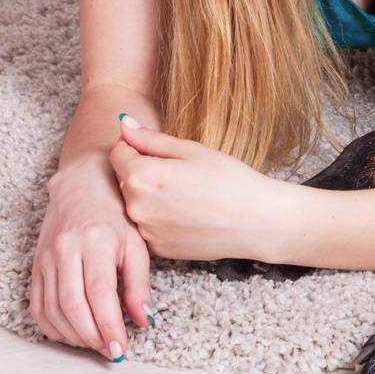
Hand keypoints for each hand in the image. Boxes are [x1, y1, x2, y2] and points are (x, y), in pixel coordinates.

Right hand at [30, 154, 153, 360]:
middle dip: (91, 336)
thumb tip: (144, 320)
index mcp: (96, 241)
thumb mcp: (137, 242)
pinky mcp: (35, 264)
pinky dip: (52, 326)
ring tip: (95, 344)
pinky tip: (71, 333)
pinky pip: (37, 304)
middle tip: (109, 352)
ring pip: (52, 309)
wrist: (83, 183)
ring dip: (73, 334)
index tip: (119, 349)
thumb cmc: (117, 212)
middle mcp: (66, 250)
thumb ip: (139, 283)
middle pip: (72, 305)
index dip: (108, 326)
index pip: (99, 294)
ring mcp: (46, 257)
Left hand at [110, 116, 285, 262]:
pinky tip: (189, 214)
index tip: (157, 150)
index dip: (134, 146)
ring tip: (186, 195)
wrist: (258, 222)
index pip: (116, 153)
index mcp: (142, 177)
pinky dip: (161, 219)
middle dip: (142, 172)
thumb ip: (152, 139)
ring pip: (136, 205)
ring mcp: (145, 232)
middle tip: (179, 173)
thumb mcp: (192, 150)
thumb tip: (123, 123)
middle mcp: (135, 207)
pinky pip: (148, 227)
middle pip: (124, 181)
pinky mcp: (158, 250)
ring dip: (150, 197)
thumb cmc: (231, 180)